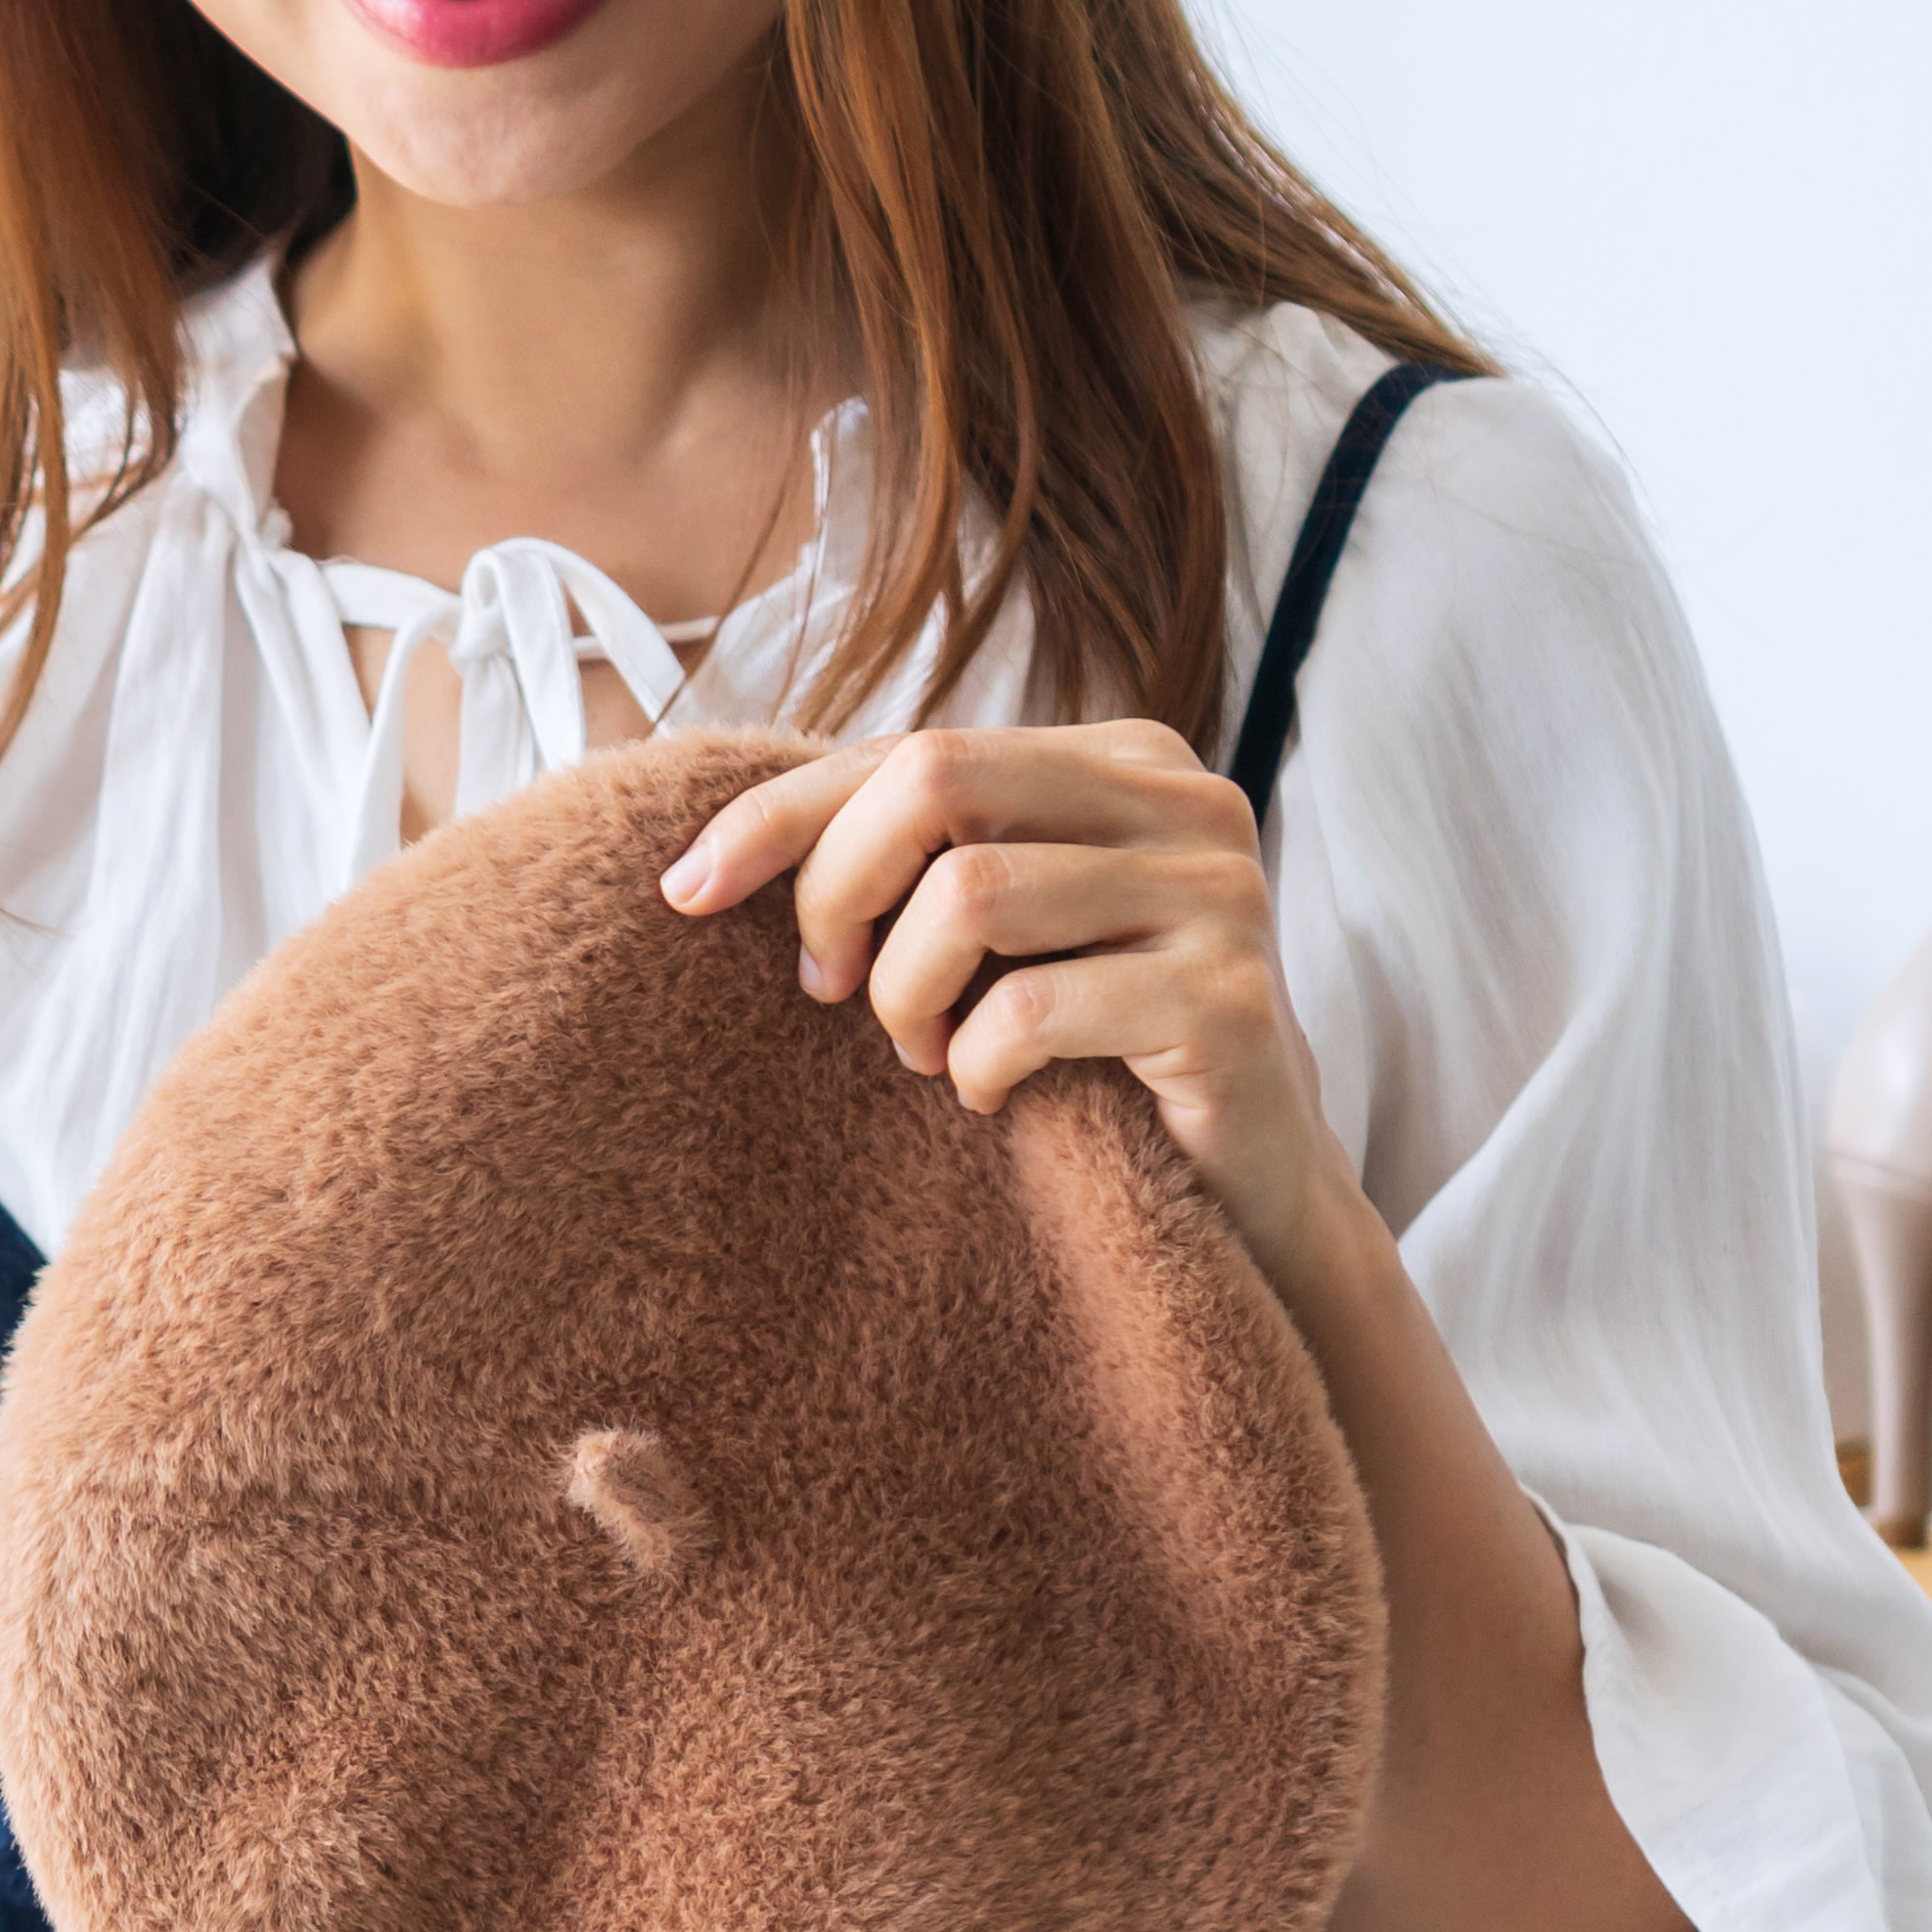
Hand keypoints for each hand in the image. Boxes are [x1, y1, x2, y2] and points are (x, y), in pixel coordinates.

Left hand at [663, 722, 1355, 1284]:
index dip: (779, 816)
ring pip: (970, 894)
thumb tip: (705, 862)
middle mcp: (1185, 800)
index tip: (684, 892)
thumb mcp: (995, 932)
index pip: (912, 747)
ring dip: (908, 996)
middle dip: (840, 891)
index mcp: (1121, 759)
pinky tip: (994, 1096)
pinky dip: (977, 1067)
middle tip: (830, 992)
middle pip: (935, 779)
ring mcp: (1221, 895)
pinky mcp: (1229, 1002)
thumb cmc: (1090, 1048)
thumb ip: (909, 859)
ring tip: (926, 1053)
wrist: (1247, 1185)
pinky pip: (1032, 1012)